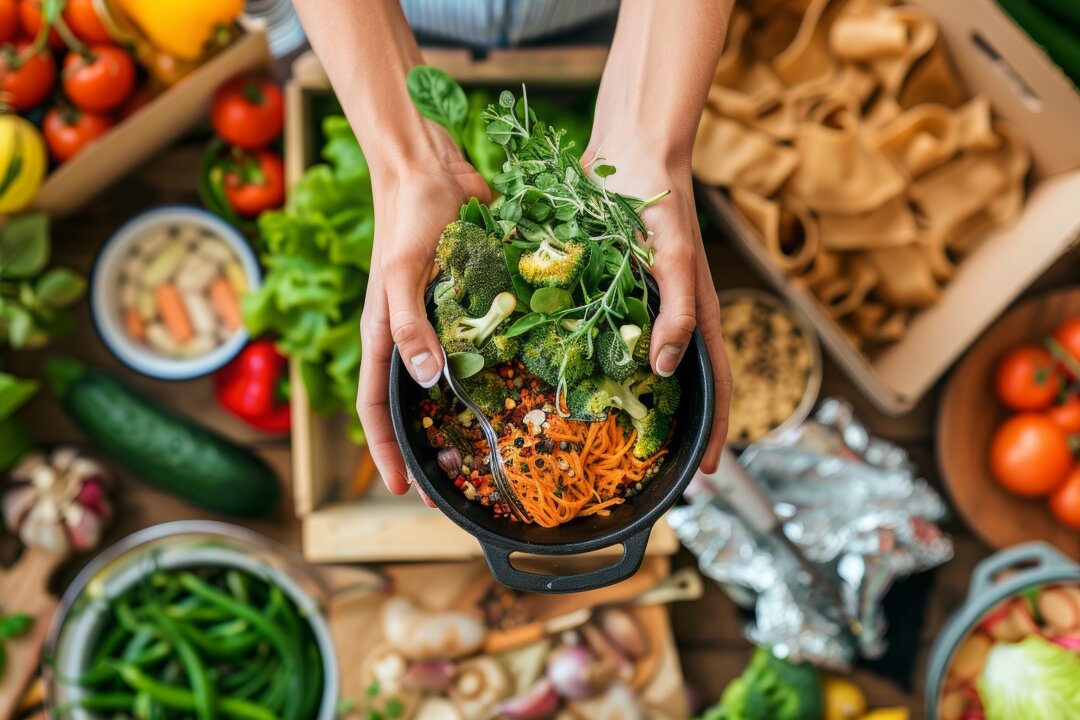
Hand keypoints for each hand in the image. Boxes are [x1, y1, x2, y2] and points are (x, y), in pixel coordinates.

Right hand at [357, 145, 490, 499]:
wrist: (431, 164)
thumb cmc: (407, 215)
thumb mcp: (405, 270)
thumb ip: (410, 324)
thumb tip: (426, 381)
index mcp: (384, 332)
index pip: (376, 405)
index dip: (386, 450)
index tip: (404, 489)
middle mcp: (410, 333)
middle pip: (413, 402)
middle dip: (427, 443)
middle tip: (457, 480)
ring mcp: (440, 319)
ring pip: (449, 379)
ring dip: (463, 413)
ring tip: (491, 446)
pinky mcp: (468, 299)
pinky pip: (480, 344)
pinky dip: (493, 369)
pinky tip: (520, 385)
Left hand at [583, 141, 732, 473]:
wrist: (630, 148)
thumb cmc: (659, 198)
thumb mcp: (671, 257)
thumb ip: (677, 311)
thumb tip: (668, 368)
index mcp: (697, 311)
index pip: (717, 383)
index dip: (715, 430)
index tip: (707, 473)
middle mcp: (672, 314)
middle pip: (679, 382)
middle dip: (673, 425)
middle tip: (650, 465)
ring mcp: (642, 303)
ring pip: (640, 362)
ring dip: (633, 398)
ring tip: (612, 435)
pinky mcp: (613, 287)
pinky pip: (609, 333)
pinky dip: (600, 360)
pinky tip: (577, 378)